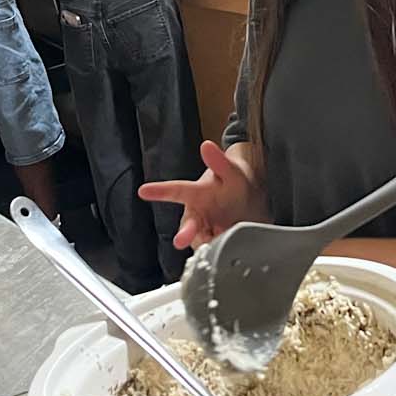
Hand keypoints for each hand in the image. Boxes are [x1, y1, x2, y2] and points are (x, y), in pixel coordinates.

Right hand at [138, 141, 267, 248]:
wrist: (253, 200)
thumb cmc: (235, 183)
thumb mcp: (232, 172)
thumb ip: (219, 161)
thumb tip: (206, 145)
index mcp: (197, 193)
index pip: (176, 190)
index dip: (159, 191)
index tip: (143, 190)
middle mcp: (197, 213)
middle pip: (187, 225)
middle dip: (184, 233)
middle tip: (181, 240)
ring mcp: (206, 229)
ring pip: (200, 240)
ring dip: (208, 243)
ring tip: (222, 236)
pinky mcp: (216, 242)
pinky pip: (212, 249)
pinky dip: (218, 249)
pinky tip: (227, 246)